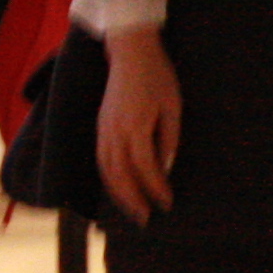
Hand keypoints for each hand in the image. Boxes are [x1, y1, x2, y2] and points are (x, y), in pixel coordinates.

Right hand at [96, 23, 181, 223]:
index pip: (145, 168)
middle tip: (146, 220)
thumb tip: (166, 169)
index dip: (156, 188)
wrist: (130, 53)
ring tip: (132, 211)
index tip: (167, 203)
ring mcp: (103, 130)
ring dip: (119, 194)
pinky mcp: (100, 127)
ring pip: (107, 171)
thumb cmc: (157, 77)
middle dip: (133, 200)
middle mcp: (114, 132)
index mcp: (135, 126)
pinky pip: (101, 160)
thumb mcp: (172, 106)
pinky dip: (109, 179)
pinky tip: (118, 188)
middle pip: (121, 175)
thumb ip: (169, 139)